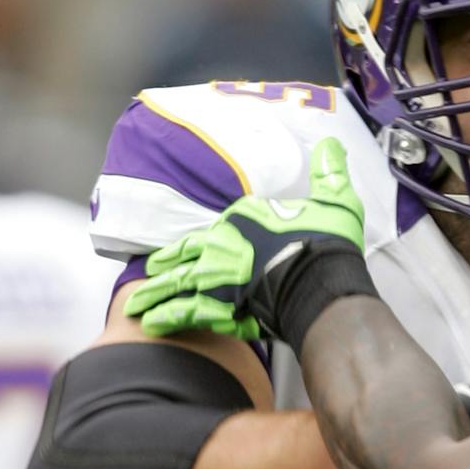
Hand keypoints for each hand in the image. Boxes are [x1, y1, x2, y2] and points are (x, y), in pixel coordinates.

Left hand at [125, 137, 367, 345]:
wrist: (321, 280)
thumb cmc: (326, 241)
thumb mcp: (334, 199)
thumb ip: (328, 173)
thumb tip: (330, 144)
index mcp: (243, 220)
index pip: (210, 232)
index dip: (193, 245)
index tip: (182, 253)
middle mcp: (222, 247)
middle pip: (184, 259)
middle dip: (162, 270)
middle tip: (144, 279)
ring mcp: (217, 279)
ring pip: (177, 286)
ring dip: (154, 295)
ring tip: (135, 307)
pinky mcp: (221, 308)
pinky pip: (187, 313)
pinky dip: (167, 317)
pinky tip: (151, 324)